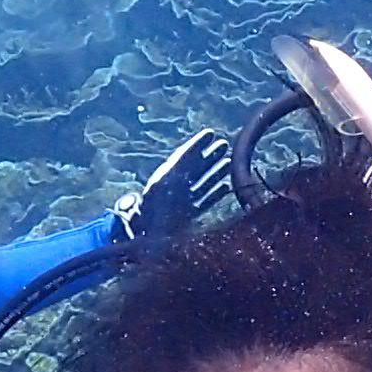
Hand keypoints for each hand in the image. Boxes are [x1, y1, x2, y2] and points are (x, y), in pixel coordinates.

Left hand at [112, 125, 233, 251]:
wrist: (143, 238)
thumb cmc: (146, 214)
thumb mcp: (155, 191)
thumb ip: (170, 173)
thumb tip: (164, 168)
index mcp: (166, 178)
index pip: (184, 156)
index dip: (197, 145)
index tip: (209, 133)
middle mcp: (175, 187)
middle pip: (195, 167)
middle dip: (210, 155)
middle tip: (224, 144)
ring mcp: (183, 200)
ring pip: (202, 183)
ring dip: (216, 172)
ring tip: (228, 162)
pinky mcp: (189, 215)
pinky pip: (205, 201)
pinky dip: (216, 194)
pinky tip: (227, 187)